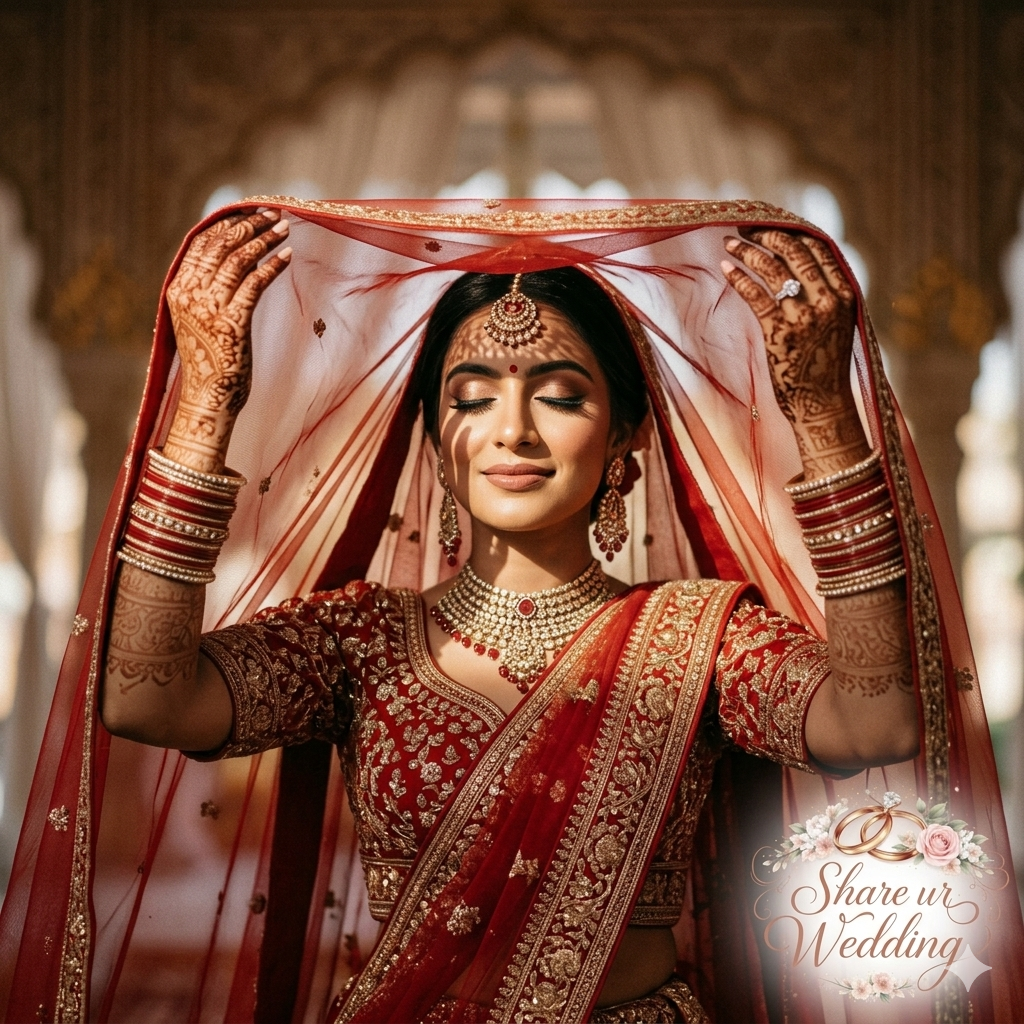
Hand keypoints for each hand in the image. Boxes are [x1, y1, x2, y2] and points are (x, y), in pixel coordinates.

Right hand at [164, 210, 290, 468]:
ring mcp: (210, 307)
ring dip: (265, 240)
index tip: (249, 213)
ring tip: (284, 229)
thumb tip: (227, 262)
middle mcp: (190, 294)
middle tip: (272, 214)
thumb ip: (205, 291)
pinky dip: (273, 266)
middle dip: (249, 224)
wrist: (208, 398)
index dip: (227, 224)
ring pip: (240, 260)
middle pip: (222, 245)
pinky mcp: (233, 322)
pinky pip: (255, 284)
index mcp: (178, 290)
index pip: (202, 244)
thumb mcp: (198, 319)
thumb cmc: (210, 361)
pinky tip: (287, 256)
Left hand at [721, 230, 866, 475]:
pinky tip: (726, 270)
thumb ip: (825, 295)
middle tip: (745, 229)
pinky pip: (756, 296)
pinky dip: (739, 279)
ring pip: (773, 271)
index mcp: (846, 295)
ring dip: (747, 253)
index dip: (791, 233)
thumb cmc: (824, 367)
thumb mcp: (836, 325)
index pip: (818, 250)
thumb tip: (797, 266)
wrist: (823, 406)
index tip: (771, 224)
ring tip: (729, 244)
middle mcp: (828, 301)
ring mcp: (805, 317)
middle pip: (794, 254)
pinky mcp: (781, 333)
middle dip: (767, 235)